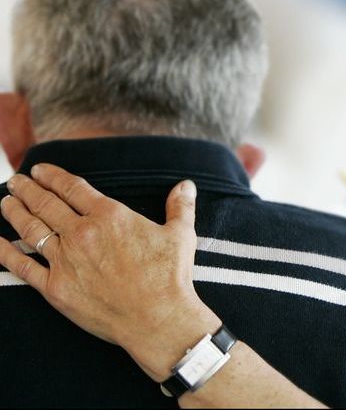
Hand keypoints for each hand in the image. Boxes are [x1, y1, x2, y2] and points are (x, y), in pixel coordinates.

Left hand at [0, 163, 219, 380]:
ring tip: (5, 202)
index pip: (72, 187)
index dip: (53, 175)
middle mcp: (82, 233)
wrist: (158, 318)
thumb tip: (186, 185)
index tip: (41, 169)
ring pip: (30, 229)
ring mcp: (65, 261)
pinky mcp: (56, 288)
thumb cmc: (170, 276)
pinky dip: (6, 253)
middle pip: (45, 204)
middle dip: (28, 189)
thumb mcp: (180, 235)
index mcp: (109, 215)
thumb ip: (180, 206)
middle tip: (16, 181)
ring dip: (14, 212)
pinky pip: (22, 267)